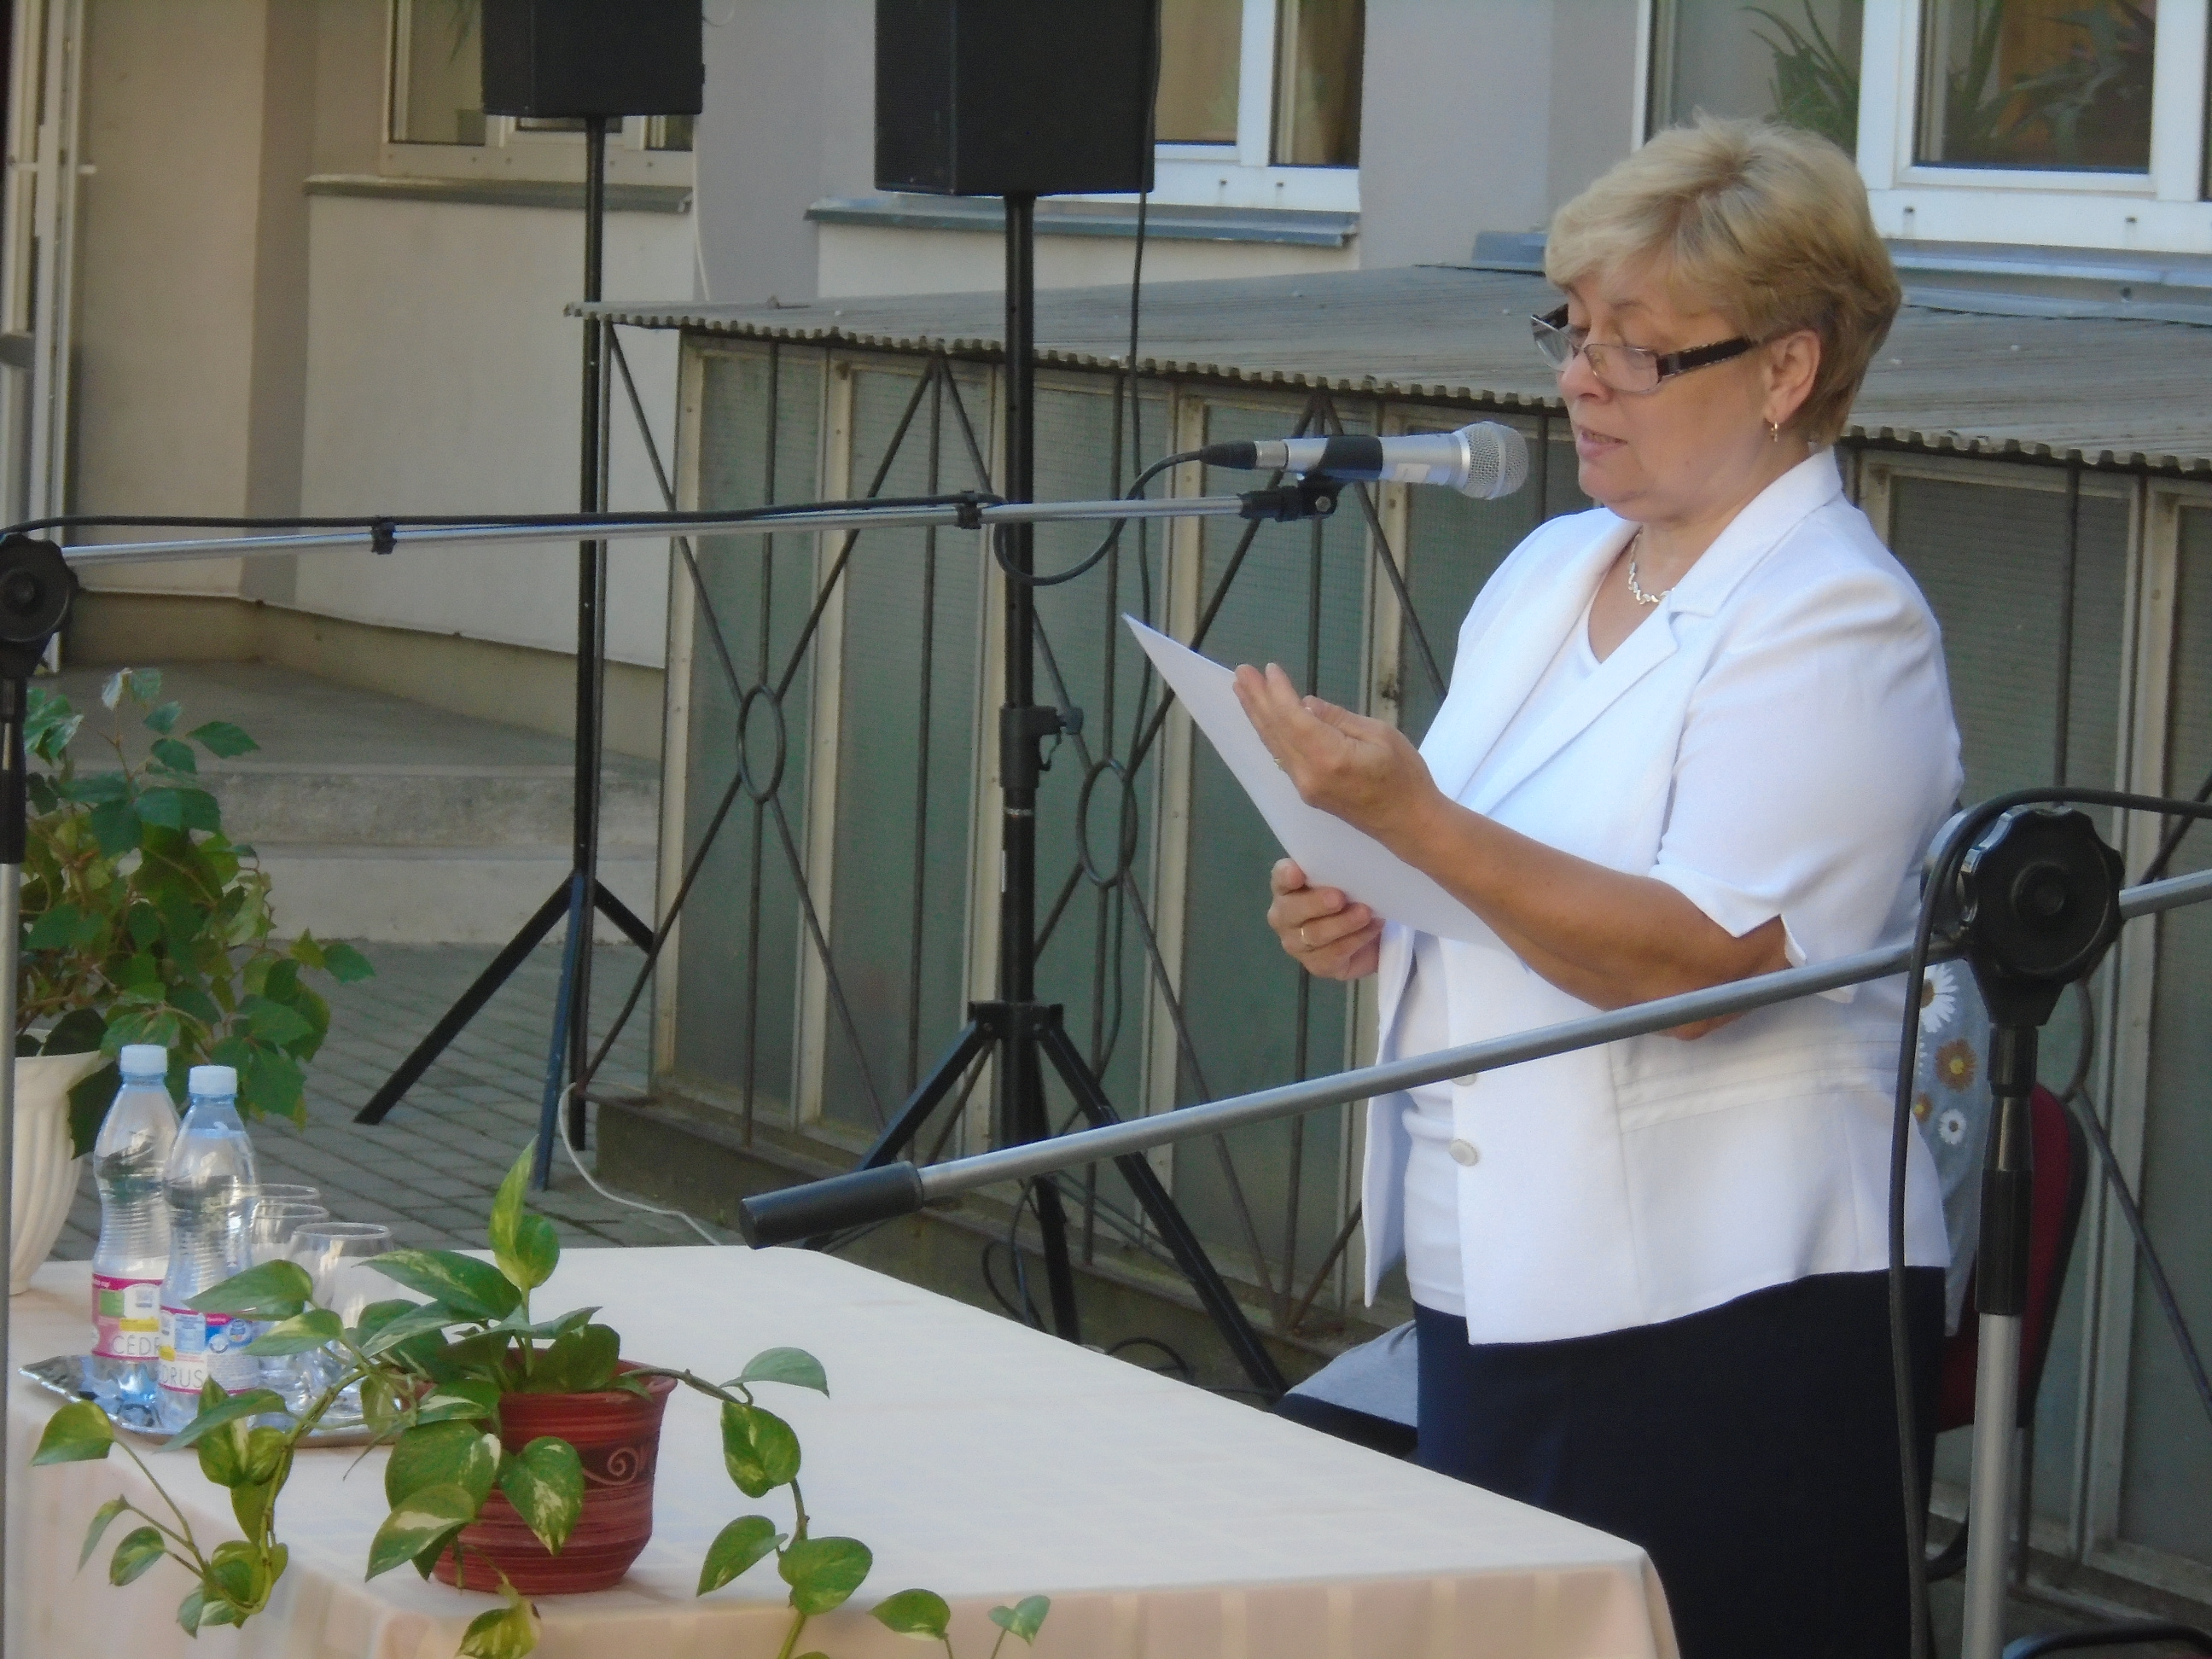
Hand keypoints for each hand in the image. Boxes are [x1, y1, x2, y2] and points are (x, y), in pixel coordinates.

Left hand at [1232, 662, 1438, 849]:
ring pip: (1274, 745)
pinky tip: (1264, 719)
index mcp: (1329, 757)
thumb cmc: (1405, 776)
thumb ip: (1338, 719)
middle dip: (1256, 700)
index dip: (1277, 692)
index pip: (1292, 718)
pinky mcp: (1308, 792)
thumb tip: (1305, 704)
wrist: (1409, 823)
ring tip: (1243, 690)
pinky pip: (1283, 757)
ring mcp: (1305, 786)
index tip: (1267, 669)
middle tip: (1241, 672)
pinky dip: (1271, 734)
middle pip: (1275, 731)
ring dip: (1257, 716)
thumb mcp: (1380, 735)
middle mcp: (1308, 774)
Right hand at [1267, 858, 1380, 980]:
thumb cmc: (1353, 897)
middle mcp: (1284, 916)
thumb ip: (1339, 870)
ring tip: (1366, 913)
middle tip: (1339, 897)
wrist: (1373, 934)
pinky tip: (1372, 929)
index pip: (1280, 878)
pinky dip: (1355, 940)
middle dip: (1316, 903)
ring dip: (1342, 923)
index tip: (1298, 872)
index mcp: (1287, 888)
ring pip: (1313, 934)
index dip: (1286, 875)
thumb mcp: (1347, 879)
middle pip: (1292, 910)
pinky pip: (1332, 954)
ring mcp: (1296, 944)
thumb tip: (1353, 861)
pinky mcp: (1315, 965)